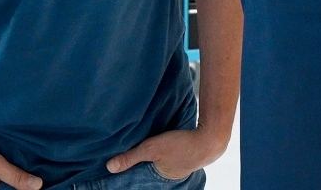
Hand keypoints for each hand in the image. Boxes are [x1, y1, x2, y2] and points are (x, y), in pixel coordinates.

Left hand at [106, 127, 228, 181]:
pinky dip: (158, 156)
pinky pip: (165, 159)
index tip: (117, 175)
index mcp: (160, 180)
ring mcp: (176, 168)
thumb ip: (131, 157)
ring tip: (138, 155)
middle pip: (147, 174)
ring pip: (157, 166)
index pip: (139, 181)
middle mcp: (168, 177)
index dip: (129, 177)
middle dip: (138, 170)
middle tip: (125, 162)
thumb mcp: (152, 148)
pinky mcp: (181, 157)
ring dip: (149, 161)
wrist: (210, 138)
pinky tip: (156, 148)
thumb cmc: (181, 145)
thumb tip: (109, 167)